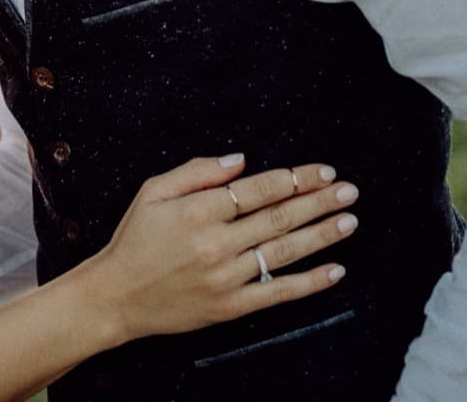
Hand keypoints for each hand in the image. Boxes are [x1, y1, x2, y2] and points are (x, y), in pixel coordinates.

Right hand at [76, 155, 357, 344]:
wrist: (117, 296)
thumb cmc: (134, 239)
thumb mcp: (153, 192)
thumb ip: (196, 172)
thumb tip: (241, 160)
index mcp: (197, 211)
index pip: (258, 190)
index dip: (295, 179)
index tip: (322, 172)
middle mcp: (216, 243)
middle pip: (279, 217)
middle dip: (318, 202)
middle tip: (349, 191)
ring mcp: (226, 277)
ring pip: (284, 251)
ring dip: (322, 235)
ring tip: (349, 221)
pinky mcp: (231, 306)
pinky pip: (277, 292)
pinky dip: (309, 282)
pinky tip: (335, 270)